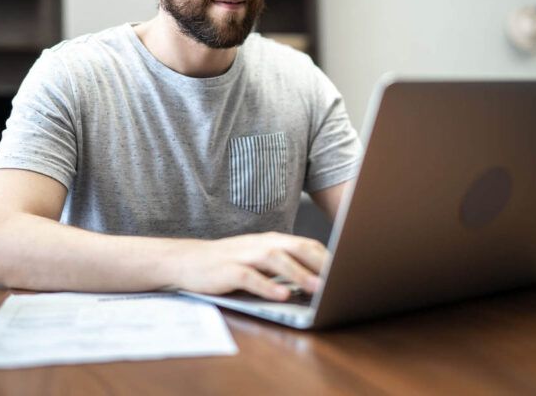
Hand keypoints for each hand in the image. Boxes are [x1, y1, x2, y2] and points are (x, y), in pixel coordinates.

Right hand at [171, 232, 329, 300]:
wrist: (187, 260)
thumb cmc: (228, 263)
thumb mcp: (259, 259)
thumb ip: (285, 265)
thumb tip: (318, 280)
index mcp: (272, 241)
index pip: (307, 245)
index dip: (328, 257)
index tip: (349, 270)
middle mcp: (261, 244)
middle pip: (296, 248)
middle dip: (320, 263)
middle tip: (342, 277)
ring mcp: (243, 256)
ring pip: (276, 259)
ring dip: (299, 273)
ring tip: (318, 287)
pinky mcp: (227, 271)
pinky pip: (250, 277)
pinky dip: (267, 285)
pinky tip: (282, 295)